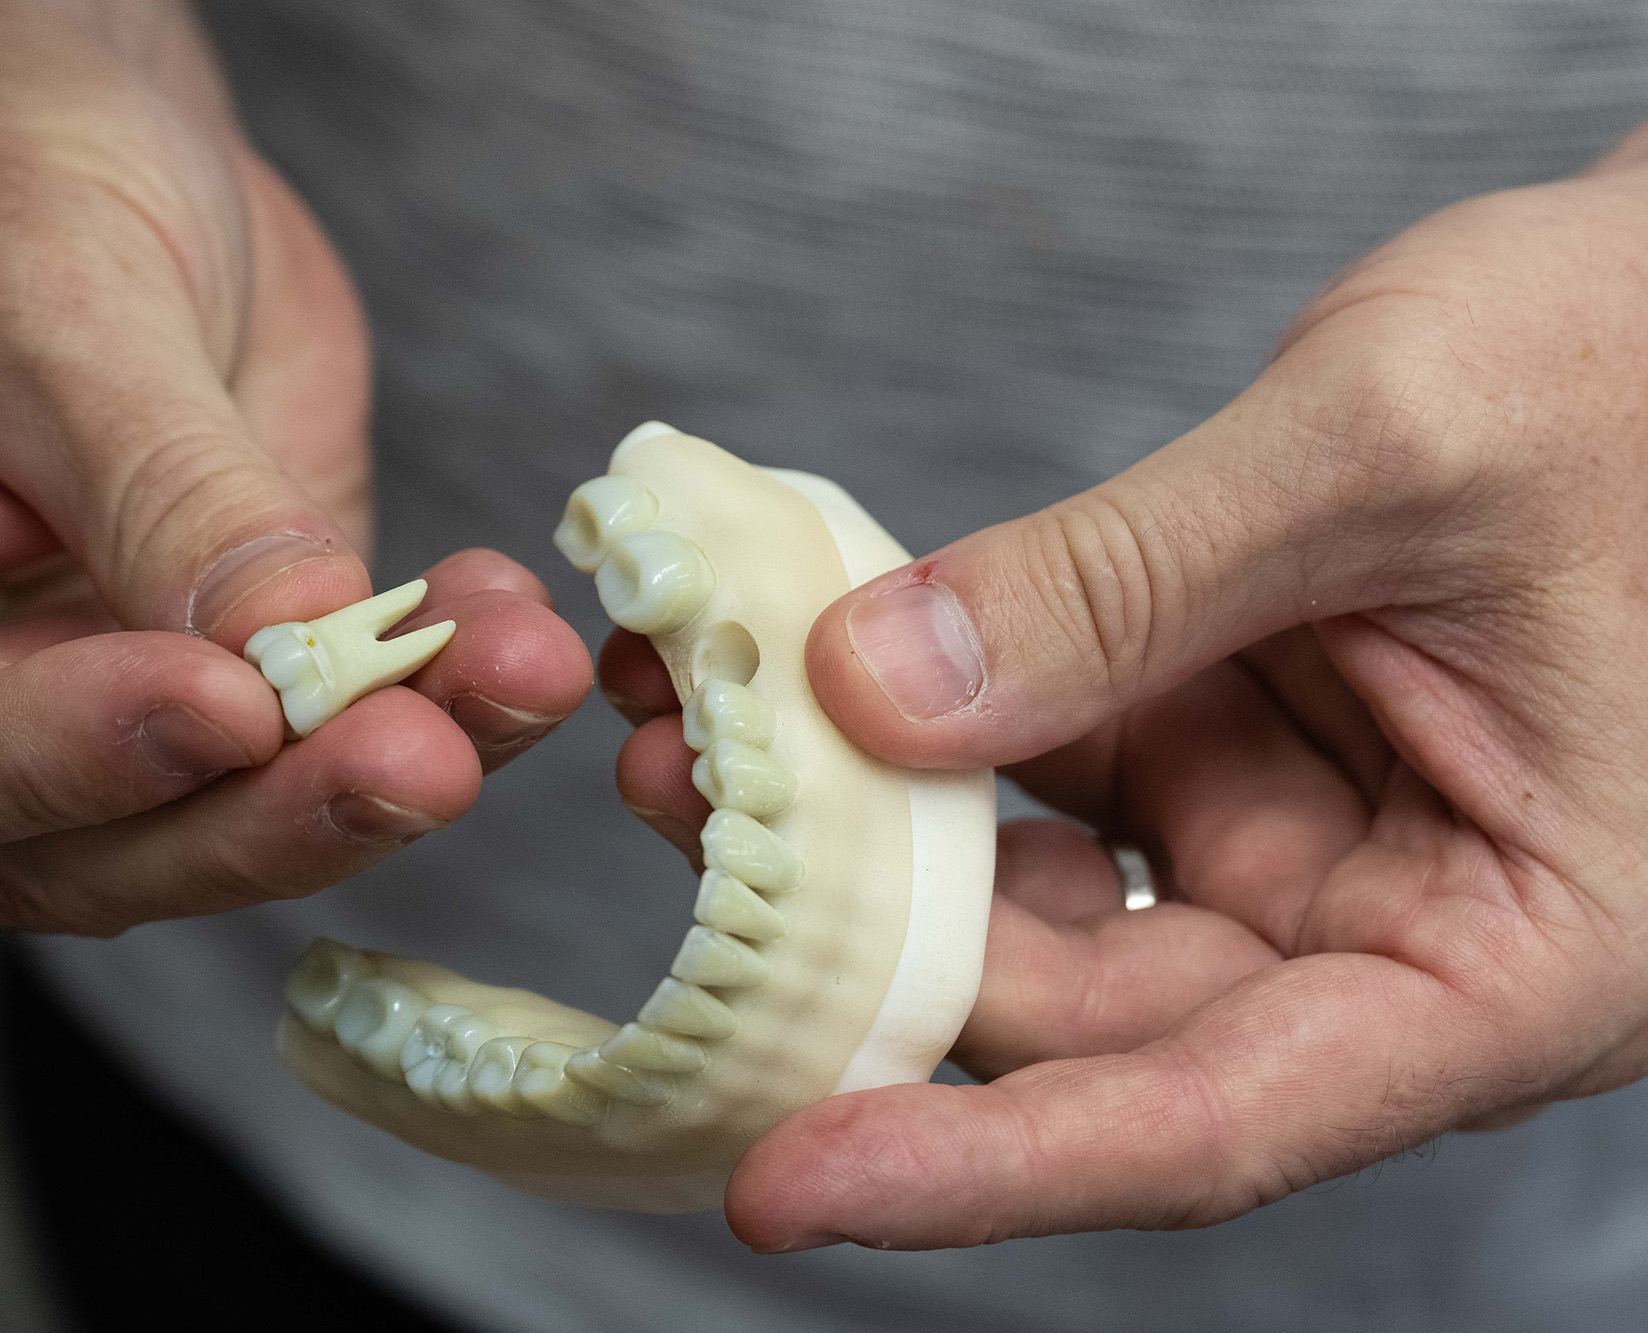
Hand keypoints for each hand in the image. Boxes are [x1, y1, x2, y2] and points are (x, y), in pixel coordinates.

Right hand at [0, 1, 590, 933]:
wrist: (56, 134)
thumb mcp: (48, 304)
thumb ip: (159, 494)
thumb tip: (277, 653)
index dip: (63, 759)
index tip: (221, 706)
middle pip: (81, 848)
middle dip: (268, 806)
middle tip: (418, 752)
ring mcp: (68, 727)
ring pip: (227, 822)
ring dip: (383, 762)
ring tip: (511, 676)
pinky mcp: (212, 693)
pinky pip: (323, 742)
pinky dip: (435, 705)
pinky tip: (513, 642)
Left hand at [613, 131, 1647, 1248]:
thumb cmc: (1640, 363)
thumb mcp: (1389, 453)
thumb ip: (1130, 581)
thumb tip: (876, 690)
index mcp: (1520, 959)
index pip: (1218, 1120)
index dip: (991, 1168)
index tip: (787, 1179)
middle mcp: (1398, 931)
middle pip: (1096, 1017)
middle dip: (875, 947)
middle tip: (685, 819)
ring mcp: (1302, 839)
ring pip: (1049, 901)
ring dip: (874, 832)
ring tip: (704, 730)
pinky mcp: (1231, 744)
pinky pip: (1052, 769)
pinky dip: (930, 727)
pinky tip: (809, 668)